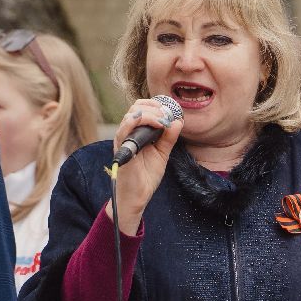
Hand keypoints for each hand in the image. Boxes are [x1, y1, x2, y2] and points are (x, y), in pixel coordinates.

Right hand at [106, 98, 182, 235]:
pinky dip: (138, 121)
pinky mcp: (122, 150)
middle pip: (136, 107)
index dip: (156, 104)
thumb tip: (178, 121)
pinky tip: (155, 124)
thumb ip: (169, 138)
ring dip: (150, 113)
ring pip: (132, 115)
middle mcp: (127, 133)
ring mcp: (123, 140)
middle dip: (155, 107)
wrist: (137, 196)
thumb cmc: (146, 175)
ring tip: (163, 121)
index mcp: (136, 132)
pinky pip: (124, 130)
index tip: (170, 111)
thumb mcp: (162, 153)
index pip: (141, 108)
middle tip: (168, 115)